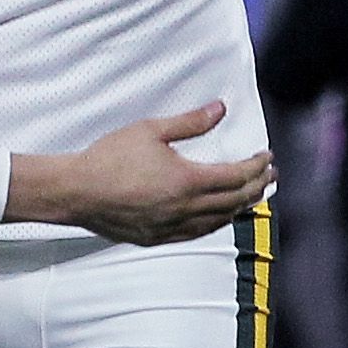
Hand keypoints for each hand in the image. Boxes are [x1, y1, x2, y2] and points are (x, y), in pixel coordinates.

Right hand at [6, 102, 275, 243]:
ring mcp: (172, 227)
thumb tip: (220, 109)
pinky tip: (219, 217)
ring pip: (219, 221)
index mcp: (187, 181)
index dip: (256, 166)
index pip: (236, 176)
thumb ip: (190, 122)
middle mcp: (185, 209)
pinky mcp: (157, 238)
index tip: (267, 156)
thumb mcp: (151, 130)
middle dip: (257, 186)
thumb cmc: (110, 157)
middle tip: (270, 175)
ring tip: (252, 196)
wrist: (76, 192)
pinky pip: (197, 233)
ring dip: (240, 207)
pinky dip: (216, 223)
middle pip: (234, 201)